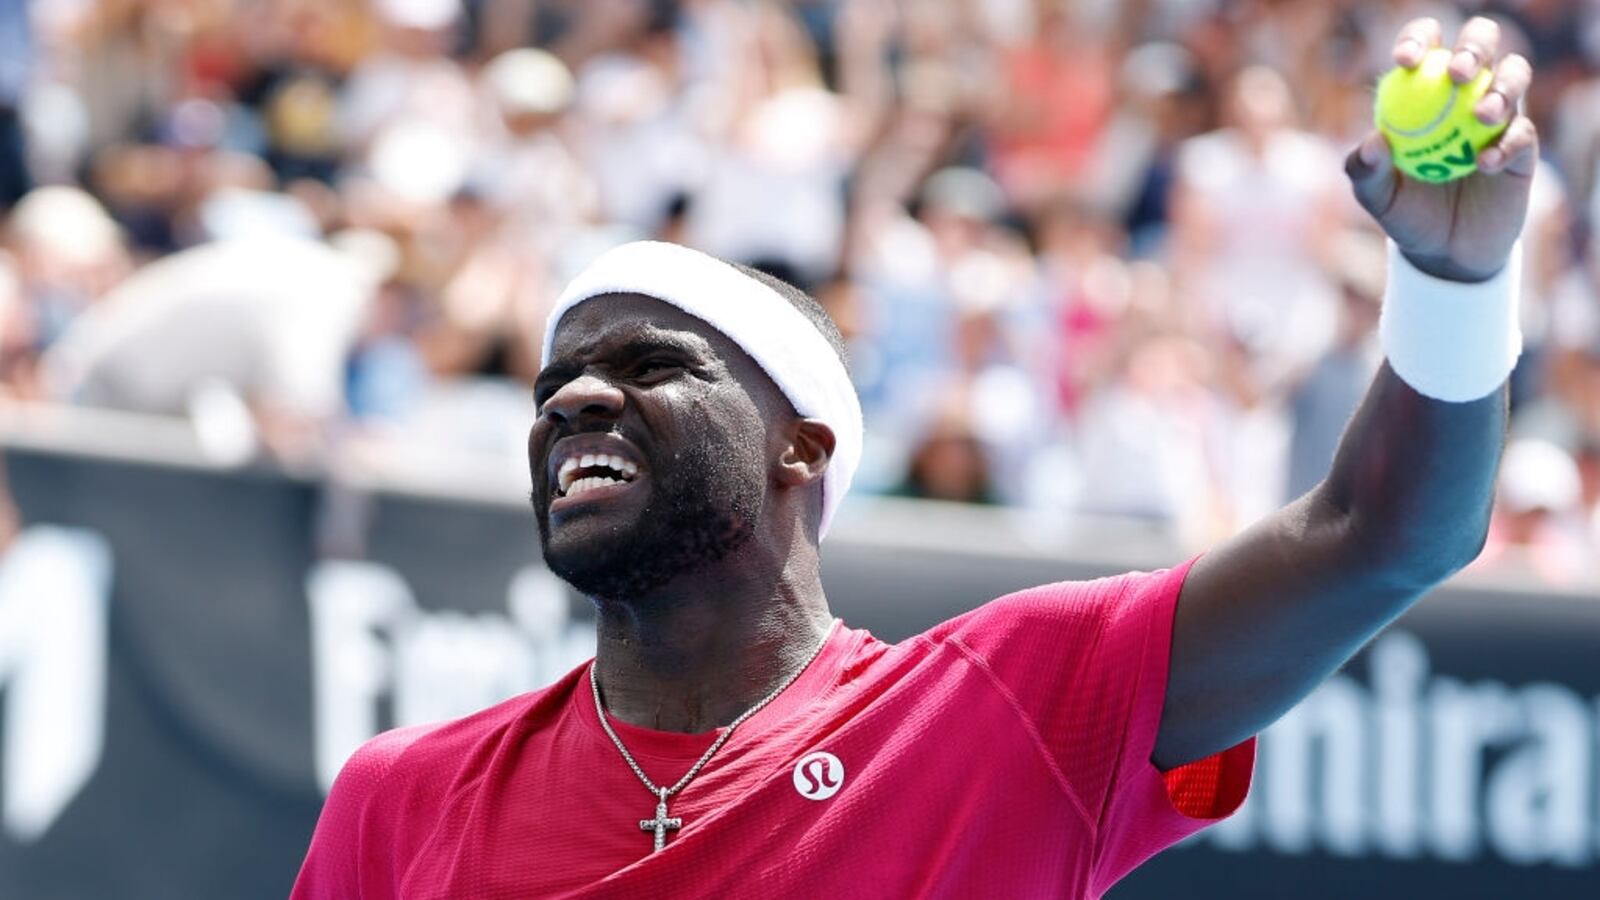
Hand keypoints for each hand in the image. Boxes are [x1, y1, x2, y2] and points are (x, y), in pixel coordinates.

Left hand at [1346, 16, 1536, 282]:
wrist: (1444, 251)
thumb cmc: (1404, 211)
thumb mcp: (1375, 195)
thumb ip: (1364, 169)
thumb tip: (1373, 141)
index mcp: (1425, 88)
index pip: (1426, 47)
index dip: (1418, 40)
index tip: (1406, 61)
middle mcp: (1466, 92)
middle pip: (1480, 44)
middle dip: (1473, 47)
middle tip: (1457, 73)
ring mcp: (1499, 114)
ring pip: (1514, 75)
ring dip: (1502, 86)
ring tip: (1482, 113)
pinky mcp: (1523, 145)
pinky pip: (1522, 132)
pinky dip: (1506, 144)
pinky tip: (1485, 163)